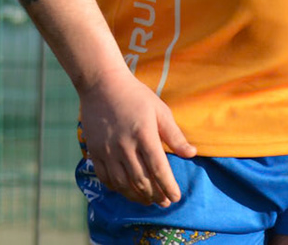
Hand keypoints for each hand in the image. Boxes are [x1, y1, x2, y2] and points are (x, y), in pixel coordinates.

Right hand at [77, 66, 195, 206]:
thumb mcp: (159, 110)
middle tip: (164, 202)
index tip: (176, 197)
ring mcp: (107, 150)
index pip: (159, 169)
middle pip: (142, 180)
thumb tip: (192, 154)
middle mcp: (125, 146)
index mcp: (144, 135)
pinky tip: (126, 190)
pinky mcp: (94, 151)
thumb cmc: (135, 96)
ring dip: (137, 196)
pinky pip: (105, 178)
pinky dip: (117, 188)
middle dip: (155, 195)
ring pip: (123, 183)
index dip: (168, 187)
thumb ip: (175, 135)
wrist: (102, 84)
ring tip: (148, 201)